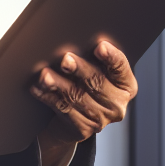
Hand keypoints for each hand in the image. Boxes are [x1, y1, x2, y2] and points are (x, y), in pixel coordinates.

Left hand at [30, 41, 137, 165]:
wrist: (77, 120)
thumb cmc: (88, 85)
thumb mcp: (99, 71)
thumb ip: (95, 59)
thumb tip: (77, 37)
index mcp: (126, 86)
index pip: (121, 68)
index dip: (111, 57)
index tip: (100, 46)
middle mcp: (117, 104)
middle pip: (97, 82)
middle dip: (79, 69)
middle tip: (65, 60)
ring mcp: (100, 119)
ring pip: (76, 97)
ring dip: (58, 84)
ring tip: (45, 75)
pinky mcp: (82, 128)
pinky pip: (62, 109)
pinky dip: (48, 96)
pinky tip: (38, 87)